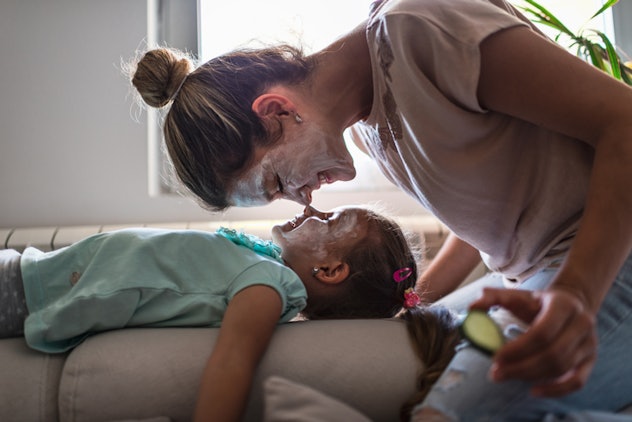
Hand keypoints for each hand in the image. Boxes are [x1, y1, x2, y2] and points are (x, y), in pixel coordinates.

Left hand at [469, 287, 596, 396]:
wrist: (571, 302)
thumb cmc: (538, 301)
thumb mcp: (517, 295)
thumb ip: (493, 297)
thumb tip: (471, 308)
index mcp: (563, 305)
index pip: (542, 333)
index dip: (518, 349)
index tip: (495, 357)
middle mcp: (582, 324)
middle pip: (552, 354)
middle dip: (521, 367)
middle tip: (496, 373)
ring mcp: (589, 343)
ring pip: (562, 368)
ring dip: (532, 377)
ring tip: (506, 375)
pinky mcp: (590, 360)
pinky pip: (577, 381)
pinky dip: (556, 390)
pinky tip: (534, 391)